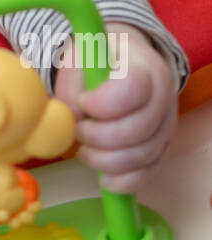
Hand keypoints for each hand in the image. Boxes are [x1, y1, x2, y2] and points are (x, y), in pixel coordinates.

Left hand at [53, 21, 177, 193]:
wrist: (124, 64)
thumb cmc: (99, 61)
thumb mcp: (80, 59)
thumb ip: (73, 85)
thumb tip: (74, 119)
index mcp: (145, 67)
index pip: (134, 90)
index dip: (104, 104)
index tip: (83, 101)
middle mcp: (163, 97)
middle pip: (140, 129)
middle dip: (101, 137)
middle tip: (78, 131)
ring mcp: (166, 125)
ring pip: (145, 154)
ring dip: (107, 161)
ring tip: (83, 151)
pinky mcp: (161, 147)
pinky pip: (149, 171)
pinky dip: (125, 181)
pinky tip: (104, 179)